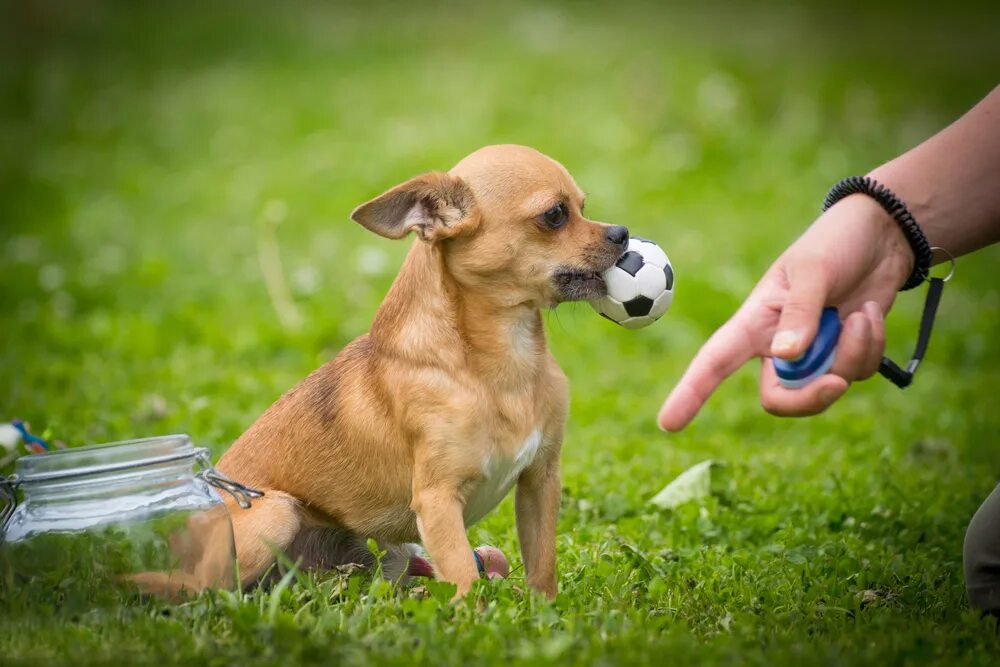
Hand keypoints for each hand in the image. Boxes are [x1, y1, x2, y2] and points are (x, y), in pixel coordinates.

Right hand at [658, 195, 913, 430]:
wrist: (882, 234)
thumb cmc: (834, 242)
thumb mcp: (813, 270)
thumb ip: (800, 313)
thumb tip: (786, 357)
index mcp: (755, 321)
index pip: (714, 362)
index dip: (690, 393)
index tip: (668, 423)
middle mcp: (778, 345)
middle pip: (780, 399)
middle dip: (811, 396)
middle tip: (837, 382)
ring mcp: (813, 353)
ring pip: (826, 387)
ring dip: (853, 353)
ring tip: (861, 313)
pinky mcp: (844, 354)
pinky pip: (857, 373)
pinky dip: (870, 346)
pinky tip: (869, 314)